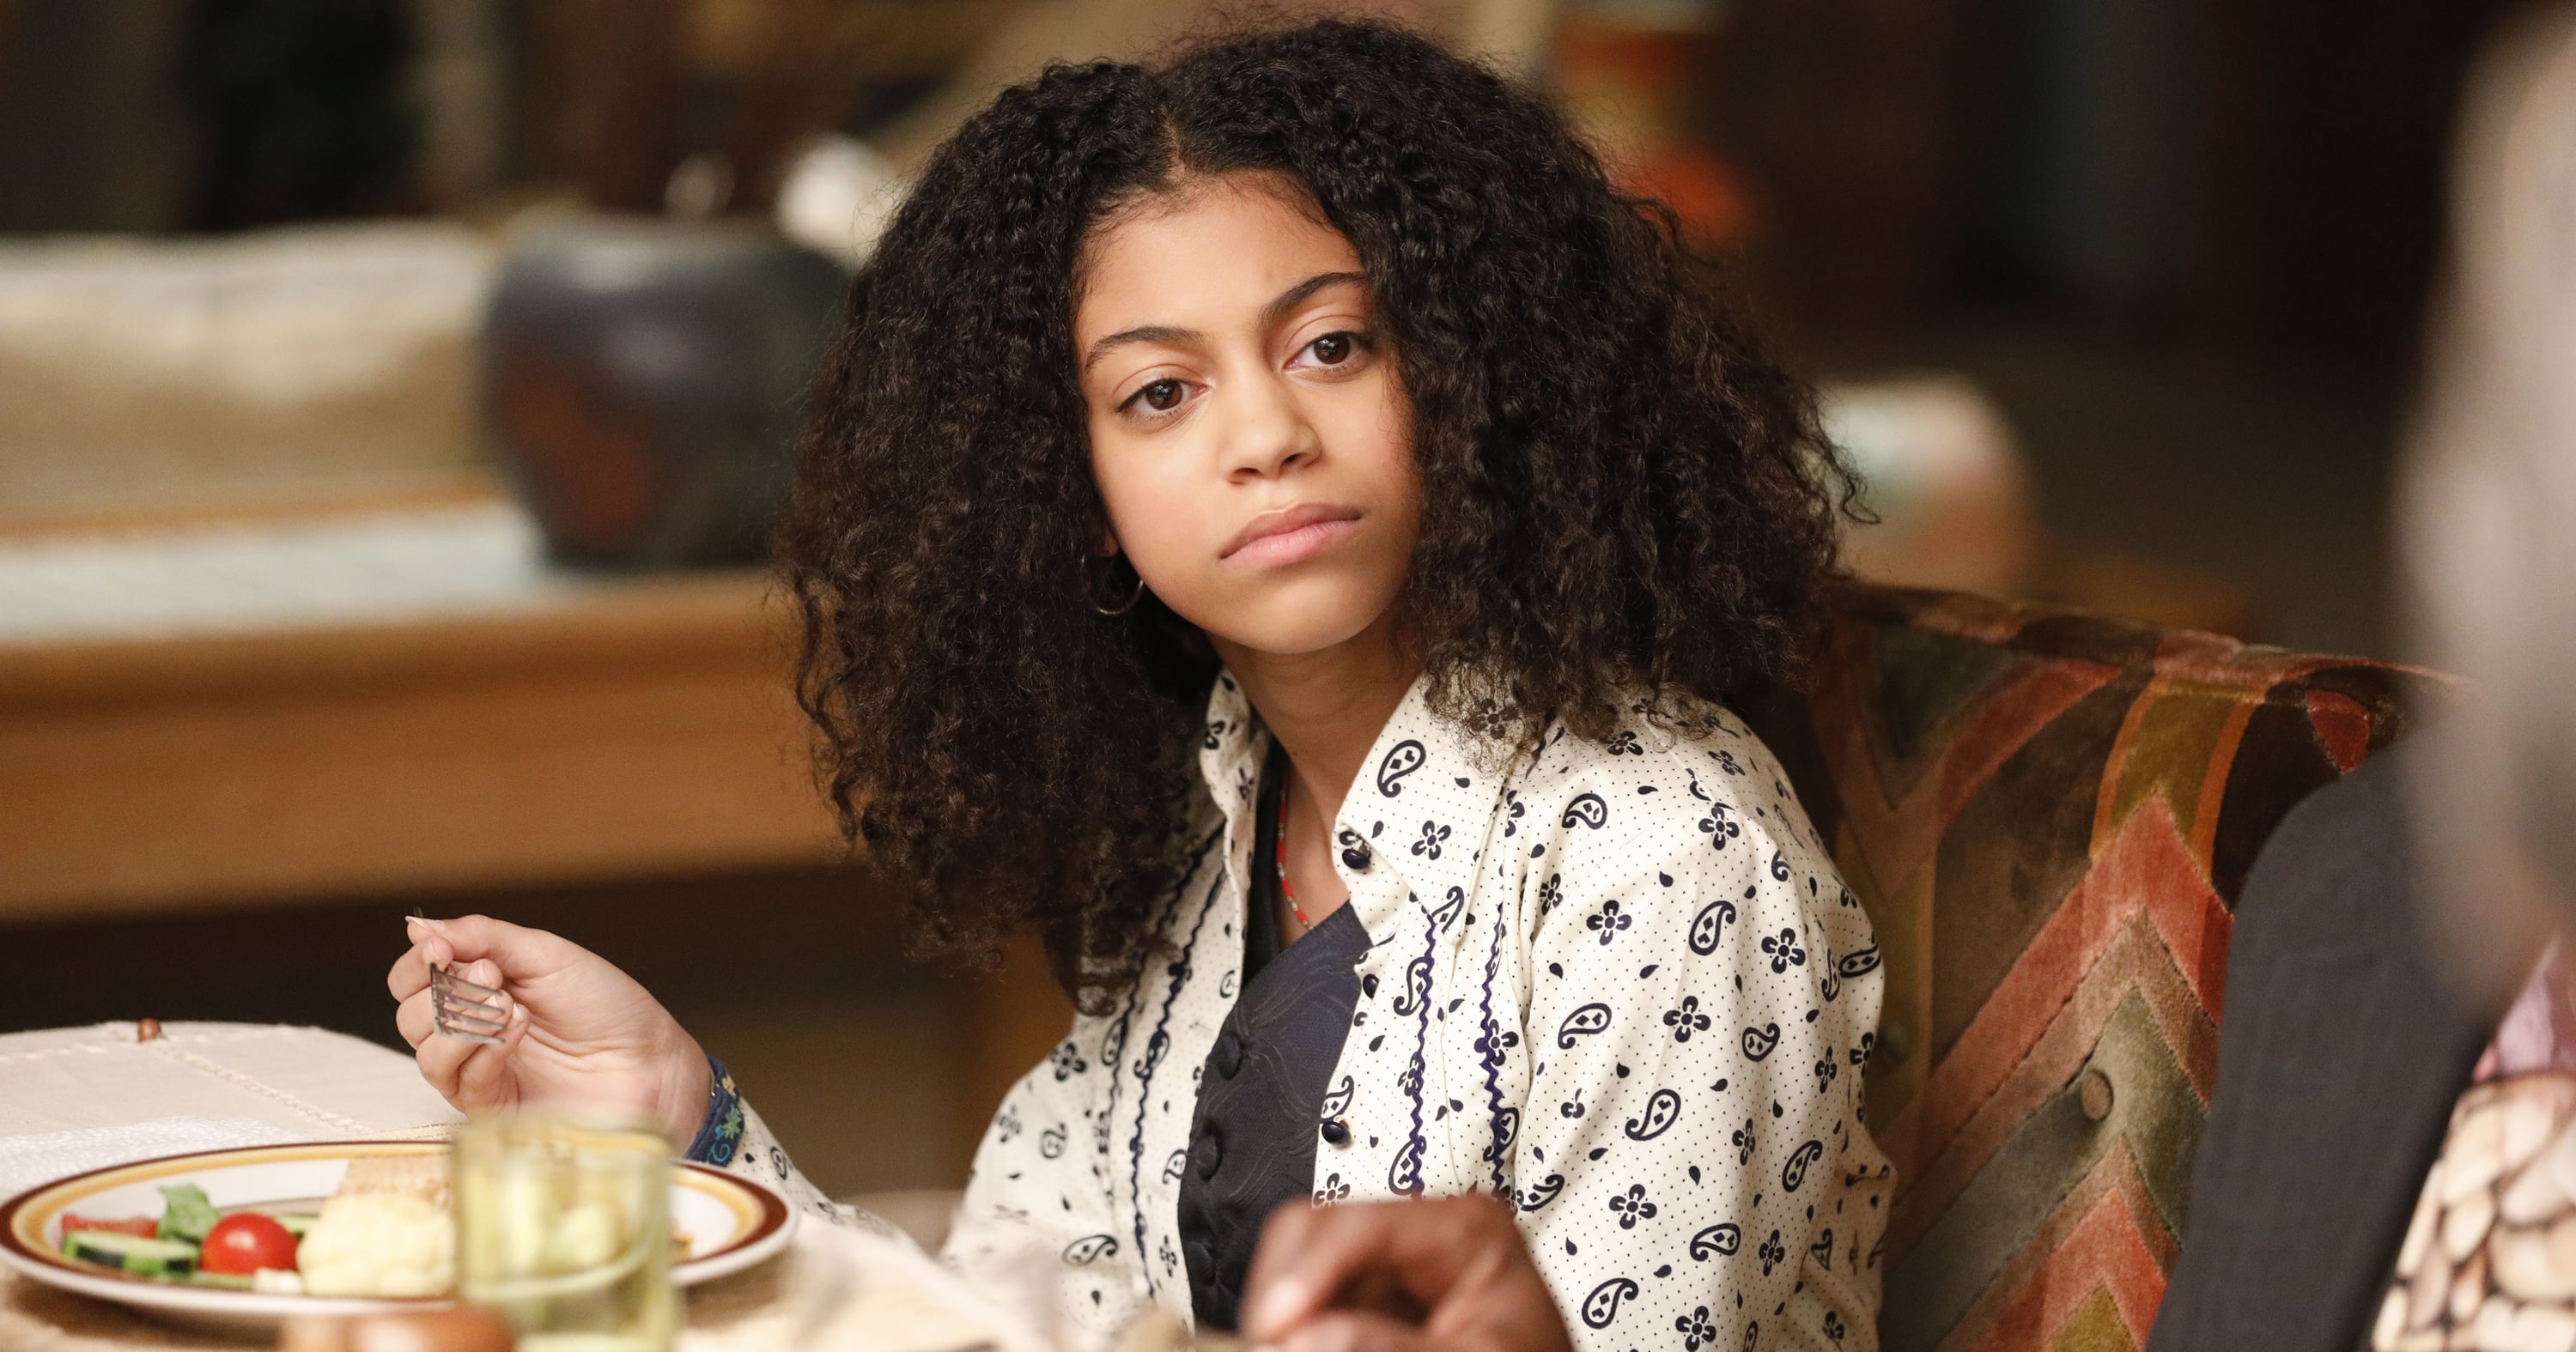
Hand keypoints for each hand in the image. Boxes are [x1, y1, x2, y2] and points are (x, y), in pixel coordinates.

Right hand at [389, 914, 712, 1151]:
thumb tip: (418, 926)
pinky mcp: (492, 1108)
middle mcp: (472, 1029)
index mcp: (480, 988)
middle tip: (492, 976)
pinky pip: (458, 1081)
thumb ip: (483, 936)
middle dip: (443, 990)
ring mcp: (480, 1071)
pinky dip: (483, 1050)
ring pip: (425, 1050)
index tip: (438, 948)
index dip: (417, 963)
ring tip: (510, 1005)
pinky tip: (517, 1031)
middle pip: (409, 1014)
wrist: (651, 1059)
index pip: (413, 979)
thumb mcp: (547, 955)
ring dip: (462, 1020)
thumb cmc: (608, 1005)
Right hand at [1241, 1195, 1572, 1351]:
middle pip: (1314, 1229)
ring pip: (1299, 1265)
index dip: (1306, 1273)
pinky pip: (1310, 1300)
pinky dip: (1299, 1325)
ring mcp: (1393, 1264)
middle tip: (1268, 1343)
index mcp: (1466, 1231)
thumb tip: (1308, 1337)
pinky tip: (1305, 1344)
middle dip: (1284, 1289)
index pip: (1358, 1223)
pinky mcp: (1371, 1296)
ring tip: (1284, 1345)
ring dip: (1286, 1312)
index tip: (1276, 1324)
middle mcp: (1423, 1233)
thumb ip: (1391, 1348)